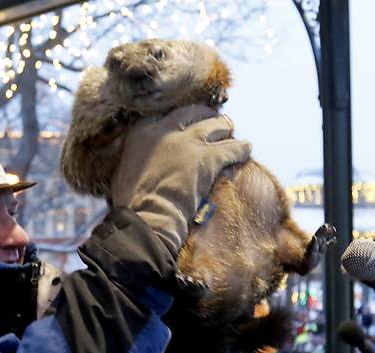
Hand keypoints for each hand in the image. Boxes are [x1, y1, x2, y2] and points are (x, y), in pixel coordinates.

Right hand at [112, 105, 250, 253]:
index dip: (179, 117)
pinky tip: (246, 148)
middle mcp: (164, 130)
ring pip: (214, 125)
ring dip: (224, 127)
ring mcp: (188, 142)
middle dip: (204, 115)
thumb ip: (140, 155)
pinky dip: (240, 148)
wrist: (149, 217)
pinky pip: (231, 148)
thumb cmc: (133, 201)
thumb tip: (146, 158)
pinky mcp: (208, 158)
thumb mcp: (128, 168)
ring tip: (230, 130)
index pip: (165, 114)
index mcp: (141, 131)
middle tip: (212, 121)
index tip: (185, 120)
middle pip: (191, 113)